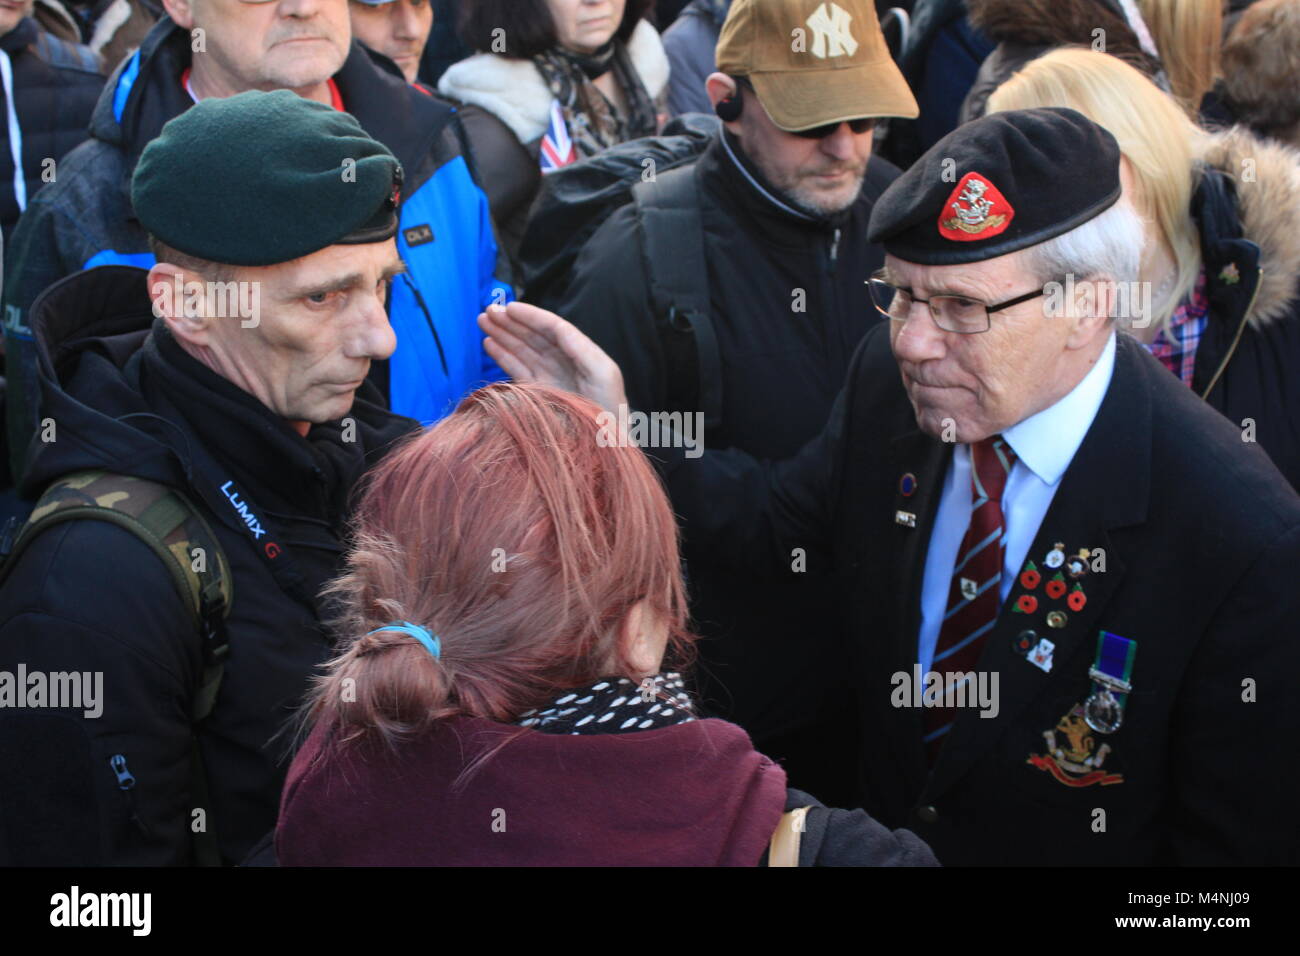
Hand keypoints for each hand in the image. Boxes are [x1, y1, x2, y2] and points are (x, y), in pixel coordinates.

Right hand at [479, 302, 626, 413]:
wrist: (604, 444)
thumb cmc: (609, 409)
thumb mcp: (601, 372)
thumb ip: (579, 347)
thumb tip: (556, 327)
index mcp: (581, 353)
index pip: (553, 328)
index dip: (531, 316)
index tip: (509, 307)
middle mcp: (565, 362)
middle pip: (535, 336)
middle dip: (512, 322)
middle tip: (488, 310)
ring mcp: (551, 378)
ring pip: (524, 350)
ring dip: (504, 335)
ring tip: (483, 321)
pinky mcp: (540, 394)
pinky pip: (519, 370)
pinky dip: (504, 357)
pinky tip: (490, 344)